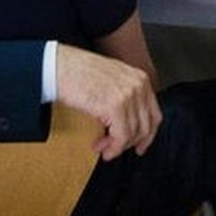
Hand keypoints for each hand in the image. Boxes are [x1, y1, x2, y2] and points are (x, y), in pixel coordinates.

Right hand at [54, 45, 160, 159]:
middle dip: (129, 143)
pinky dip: (113, 148)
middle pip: (145, 127)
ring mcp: (128, 95)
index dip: (148, 136)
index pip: (155, 115)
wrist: (60, 66)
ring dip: (116, 146)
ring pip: (132, 134)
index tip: (139, 147)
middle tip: (112, 148)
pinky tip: (101, 148)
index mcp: (140, 78)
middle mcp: (138, 86)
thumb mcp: (112, 79)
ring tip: (101, 147)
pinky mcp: (115, 106)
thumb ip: (127, 96)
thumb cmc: (79, 73)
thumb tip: (131, 126)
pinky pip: (121, 137)